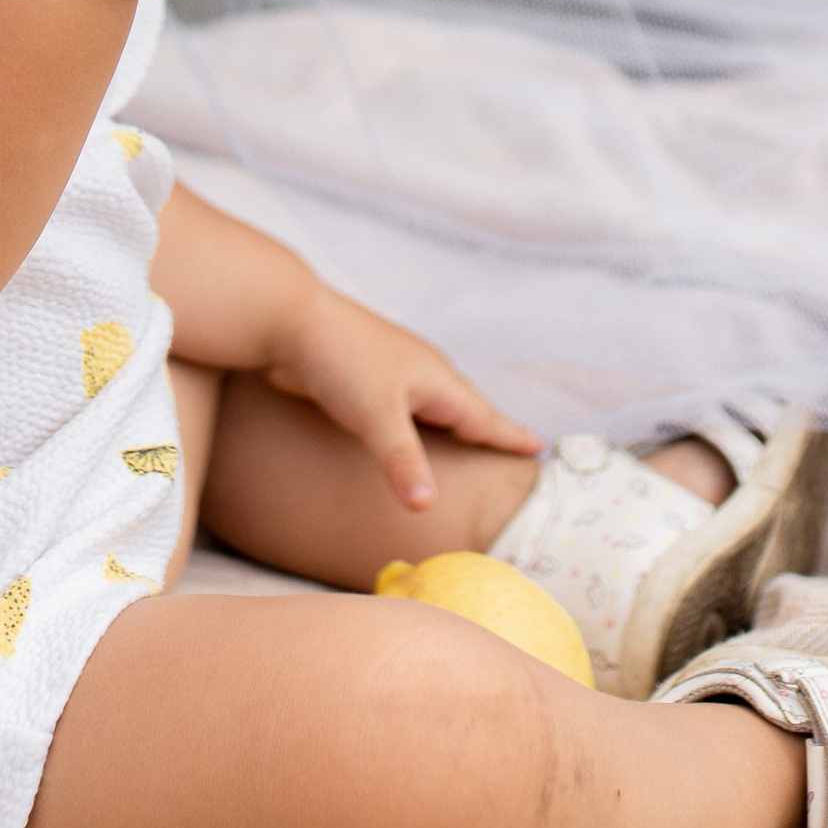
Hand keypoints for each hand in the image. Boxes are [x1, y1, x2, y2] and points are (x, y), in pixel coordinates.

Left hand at [265, 285, 539, 513]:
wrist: (287, 319)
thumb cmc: (338, 362)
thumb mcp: (376, 417)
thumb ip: (403, 463)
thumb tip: (428, 508)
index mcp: (434, 379)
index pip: (482, 415)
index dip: (509, 434)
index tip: (541, 448)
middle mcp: (420, 371)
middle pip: (464, 405)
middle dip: (488, 427)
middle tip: (514, 446)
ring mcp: (391, 370)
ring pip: (433, 401)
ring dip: (454, 421)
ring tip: (469, 438)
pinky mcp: (363, 375)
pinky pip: (404, 403)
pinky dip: (419, 420)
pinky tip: (408, 427)